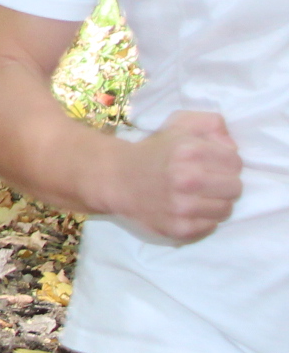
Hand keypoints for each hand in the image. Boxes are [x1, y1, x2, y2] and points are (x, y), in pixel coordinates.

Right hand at [114, 111, 242, 242]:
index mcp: (188, 151)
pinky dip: (203, 219)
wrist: (116, 179)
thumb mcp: (179, 125)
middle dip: (224, 183)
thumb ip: (211, 124)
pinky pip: (211, 226)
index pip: (235, 163)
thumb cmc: (154, 151)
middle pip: (235, 188)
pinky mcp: (180, 229)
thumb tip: (232, 146)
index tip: (211, 163)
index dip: (225, 162)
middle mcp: (186, 179)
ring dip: (215, 202)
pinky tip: (188, 209)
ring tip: (197, 196)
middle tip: (206, 181)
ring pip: (226, 209)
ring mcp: (182, 207)